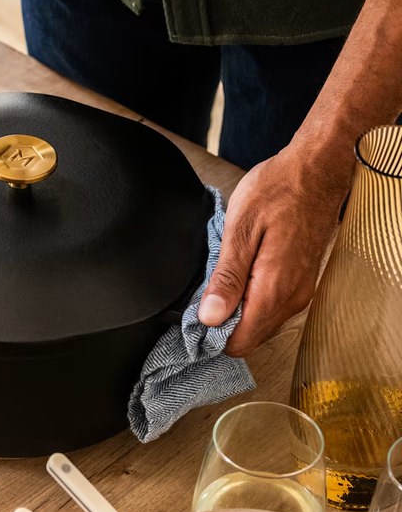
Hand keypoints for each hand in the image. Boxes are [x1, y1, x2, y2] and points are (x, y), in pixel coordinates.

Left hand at [198, 145, 351, 356]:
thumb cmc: (279, 190)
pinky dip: (251, 301)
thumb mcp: (241, 229)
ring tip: (222, 281)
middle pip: (250, 338)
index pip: (240, 342)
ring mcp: (300, 292)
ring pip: (260, 325)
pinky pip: (271, 308)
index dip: (213, 336)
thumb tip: (210, 317)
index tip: (195, 317)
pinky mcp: (301, 283)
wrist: (317, 169)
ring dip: (237, 312)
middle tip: (204, 296)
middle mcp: (292, 298)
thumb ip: (227, 278)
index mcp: (274, 289)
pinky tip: (240, 276)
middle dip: (222, 325)